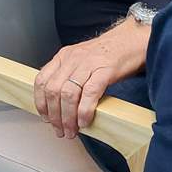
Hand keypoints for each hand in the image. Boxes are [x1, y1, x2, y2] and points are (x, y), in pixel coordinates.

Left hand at [33, 17, 149, 139]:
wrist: (131, 40)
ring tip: (72, 130)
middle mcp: (73, 58)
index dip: (41, 103)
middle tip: (60, 130)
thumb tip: (59, 106)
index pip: (41, 80)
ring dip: (68, 117)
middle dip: (54, 115)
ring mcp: (88, 63)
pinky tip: (84, 121)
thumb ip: (68, 77)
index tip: (46, 118)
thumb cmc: (107, 54)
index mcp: (64, 56)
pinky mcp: (105, 70)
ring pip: (68, 93)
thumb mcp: (81, 60)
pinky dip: (84, 111)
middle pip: (53, 90)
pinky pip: (89, 93)